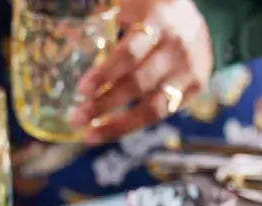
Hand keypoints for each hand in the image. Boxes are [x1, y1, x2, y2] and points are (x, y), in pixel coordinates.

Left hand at [70, 0, 212, 142]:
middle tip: (77, 118)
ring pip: (152, 108)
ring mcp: (187, 72)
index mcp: (157, 22)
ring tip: (91, 136)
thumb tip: (63, 34)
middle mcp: (175, 49)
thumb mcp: (132, 7)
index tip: (82, 90)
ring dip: (118, 125)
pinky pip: (161, 114)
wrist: (198, 23)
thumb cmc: (153, 14)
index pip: (129, 53)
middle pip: (138, 84)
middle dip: (105, 104)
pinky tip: (111, 130)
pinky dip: (134, 125)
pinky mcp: (194, 89)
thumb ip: (104, 19)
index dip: (105, 74)